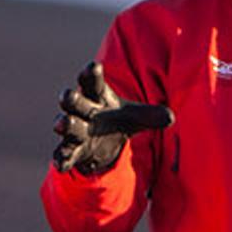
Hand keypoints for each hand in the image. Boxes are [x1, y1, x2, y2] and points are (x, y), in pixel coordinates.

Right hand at [53, 61, 171, 173]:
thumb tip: (171, 117)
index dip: (91, 74)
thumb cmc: (116, 120)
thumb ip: (151, 115)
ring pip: (67, 125)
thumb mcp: (134, 117)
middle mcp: (83, 110)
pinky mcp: (72, 151)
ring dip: (64, 124)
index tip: (94, 67)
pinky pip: (63, 154)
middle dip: (70, 98)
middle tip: (67, 95)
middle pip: (74, 101)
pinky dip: (61, 159)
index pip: (93, 82)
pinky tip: (60, 165)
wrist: (102, 144)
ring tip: (62, 123)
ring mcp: (75, 130)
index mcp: (97, 96)